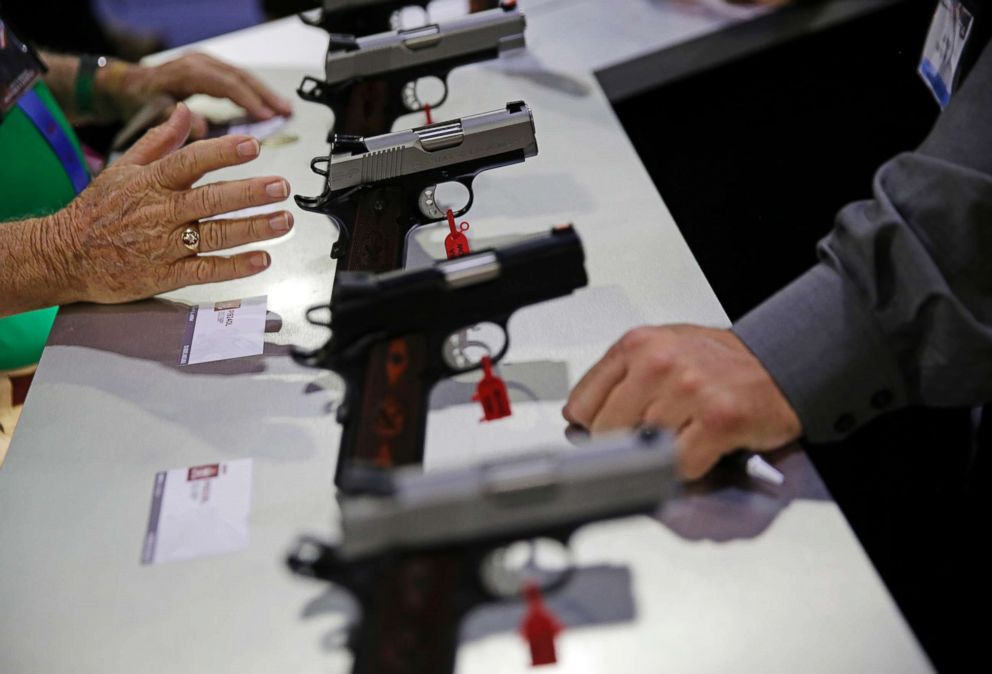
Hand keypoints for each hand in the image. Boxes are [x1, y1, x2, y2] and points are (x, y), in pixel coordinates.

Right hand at [47, 104, 292, 303]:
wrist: (65, 256)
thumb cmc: (98, 211)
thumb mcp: (122, 169)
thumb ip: (159, 141)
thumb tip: (184, 111)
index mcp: (151, 182)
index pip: (191, 161)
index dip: (223, 153)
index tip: (252, 146)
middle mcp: (160, 212)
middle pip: (211, 200)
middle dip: (250, 193)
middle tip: (280, 187)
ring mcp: (165, 246)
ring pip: (216, 236)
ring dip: (253, 228)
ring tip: (282, 221)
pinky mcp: (167, 275)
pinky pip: (207, 270)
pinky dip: (236, 267)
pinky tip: (261, 259)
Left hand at [98, 53, 292, 135]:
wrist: (126, 85)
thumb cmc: (136, 100)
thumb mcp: (150, 112)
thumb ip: (176, 121)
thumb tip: (202, 130)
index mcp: (188, 71)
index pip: (226, 84)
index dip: (249, 100)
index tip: (267, 116)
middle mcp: (199, 62)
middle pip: (240, 76)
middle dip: (266, 95)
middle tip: (286, 111)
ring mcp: (205, 64)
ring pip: (241, 76)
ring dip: (264, 93)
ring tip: (285, 109)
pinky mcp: (209, 70)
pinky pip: (236, 79)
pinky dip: (254, 92)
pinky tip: (266, 104)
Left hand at [562, 325, 801, 479]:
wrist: (782, 362)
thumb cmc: (720, 361)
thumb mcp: (661, 350)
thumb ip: (619, 378)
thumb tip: (577, 419)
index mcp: (638, 345)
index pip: (581, 404)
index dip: (591, 427)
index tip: (600, 438)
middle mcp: (659, 363)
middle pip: (606, 431)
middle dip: (624, 445)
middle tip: (647, 442)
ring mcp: (689, 390)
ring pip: (642, 449)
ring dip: (660, 455)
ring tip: (682, 437)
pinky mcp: (718, 419)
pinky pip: (679, 464)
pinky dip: (686, 469)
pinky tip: (699, 451)